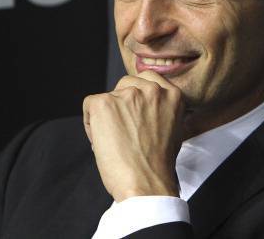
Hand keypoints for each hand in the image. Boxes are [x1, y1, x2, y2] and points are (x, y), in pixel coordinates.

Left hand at [82, 70, 184, 201]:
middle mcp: (150, 90)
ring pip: (107, 97)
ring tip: (114, 140)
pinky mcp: (103, 103)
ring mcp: (126, 95)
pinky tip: (102, 142)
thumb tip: (144, 107)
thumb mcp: (174, 129)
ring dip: (106, 116)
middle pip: (125, 84)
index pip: (147, 79)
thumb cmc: (158, 166)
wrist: (146, 184)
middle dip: (121, 105)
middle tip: (123, 131)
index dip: (136, 95)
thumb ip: (162, 110)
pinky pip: (89, 105)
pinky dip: (91, 123)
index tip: (133, 112)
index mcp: (172, 95)